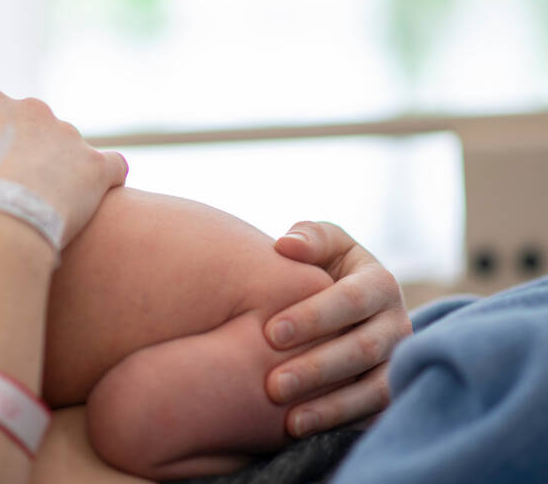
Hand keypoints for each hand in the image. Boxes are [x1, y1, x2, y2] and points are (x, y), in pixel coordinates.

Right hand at [0, 84, 127, 246]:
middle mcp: (33, 107)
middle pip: (26, 132)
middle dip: (18, 158)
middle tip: (3, 198)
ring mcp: (69, 135)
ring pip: (63, 150)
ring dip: (55, 171)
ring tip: (38, 209)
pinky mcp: (97, 167)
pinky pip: (110, 167)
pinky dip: (102, 181)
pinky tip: (89, 203)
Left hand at [263, 221, 411, 436]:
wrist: (347, 306)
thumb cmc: (323, 268)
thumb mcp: (323, 245)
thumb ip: (310, 237)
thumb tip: (286, 244)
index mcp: (380, 283)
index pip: (352, 299)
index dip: (314, 317)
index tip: (271, 333)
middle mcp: (398, 324)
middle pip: (364, 349)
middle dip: (317, 368)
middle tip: (272, 384)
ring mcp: (399, 361)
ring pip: (375, 389)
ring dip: (332, 406)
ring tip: (289, 420)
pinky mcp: (392, 392)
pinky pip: (374, 414)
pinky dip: (341, 424)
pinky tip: (305, 432)